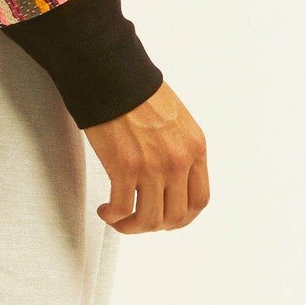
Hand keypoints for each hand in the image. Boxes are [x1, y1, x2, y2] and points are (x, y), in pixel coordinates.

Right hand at [84, 81, 208, 233]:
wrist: (114, 78)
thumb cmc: (139, 94)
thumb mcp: (178, 122)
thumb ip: (180, 150)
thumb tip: (172, 178)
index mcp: (195, 149)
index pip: (199, 200)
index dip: (183, 218)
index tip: (167, 220)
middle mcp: (178, 161)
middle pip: (175, 216)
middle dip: (154, 226)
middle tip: (137, 220)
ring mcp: (153, 166)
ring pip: (149, 220)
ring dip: (131, 226)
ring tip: (117, 218)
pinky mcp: (125, 168)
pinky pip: (122, 209)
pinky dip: (113, 216)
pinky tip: (105, 209)